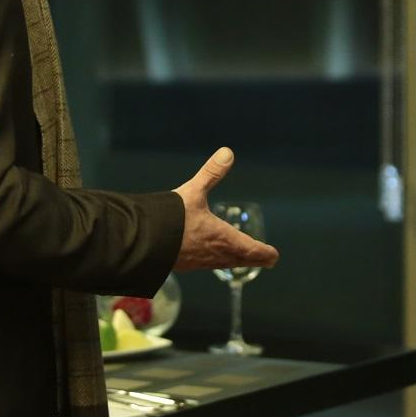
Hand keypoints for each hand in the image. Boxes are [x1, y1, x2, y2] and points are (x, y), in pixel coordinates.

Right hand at [170, 147, 279, 272]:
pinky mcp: (183, 264)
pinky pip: (207, 264)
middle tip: (266, 260)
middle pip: (240, 260)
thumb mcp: (194, 191)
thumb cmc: (172, 218)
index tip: (274, 256)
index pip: (251, 249)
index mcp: (222, 237)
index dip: (264, 252)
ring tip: (242, 259)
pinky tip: (209, 257)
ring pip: (224, 264)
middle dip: (254, 259)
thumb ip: (211, 173)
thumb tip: (228, 152)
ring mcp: (198, 261)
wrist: (141, 241)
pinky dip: (217, 261)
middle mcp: (214, 253)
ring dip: (236, 261)